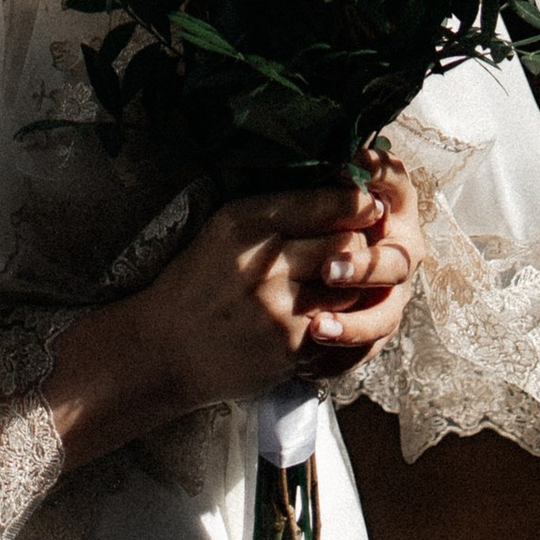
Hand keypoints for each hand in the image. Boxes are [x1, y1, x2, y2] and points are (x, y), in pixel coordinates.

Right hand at [48, 164, 425, 468]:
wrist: (164, 349)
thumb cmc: (196, 283)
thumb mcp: (225, 228)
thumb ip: (275, 209)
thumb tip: (337, 190)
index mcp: (246, 221)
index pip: (323, 202)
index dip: (356, 201)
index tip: (371, 202)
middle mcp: (265, 260)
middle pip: (346, 242)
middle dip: (363, 242)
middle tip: (374, 239)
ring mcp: (280, 307)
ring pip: (350, 285)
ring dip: (358, 282)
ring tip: (354, 277)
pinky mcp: (290, 347)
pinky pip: (339, 326)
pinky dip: (345, 318)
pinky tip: (338, 312)